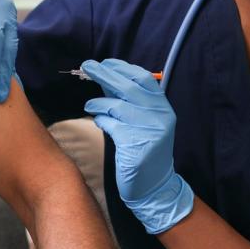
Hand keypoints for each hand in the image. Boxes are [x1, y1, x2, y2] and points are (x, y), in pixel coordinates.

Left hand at [81, 58, 193, 234]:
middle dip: (105, 74)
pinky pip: (111, 125)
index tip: (106, 62)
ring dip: (98, 103)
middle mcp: (159, 115)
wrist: (155, 186)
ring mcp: (149, 130)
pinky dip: (101, 120)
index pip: (144, 78)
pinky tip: (100, 122)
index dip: (123, 67)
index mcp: (162, 107)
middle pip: (128, 87)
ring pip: (116, 105)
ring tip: (90, 105)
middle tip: (87, 66)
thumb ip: (129, 100)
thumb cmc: (144, 150)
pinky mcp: (136, 145)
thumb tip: (106, 77)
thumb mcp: (143, 121)